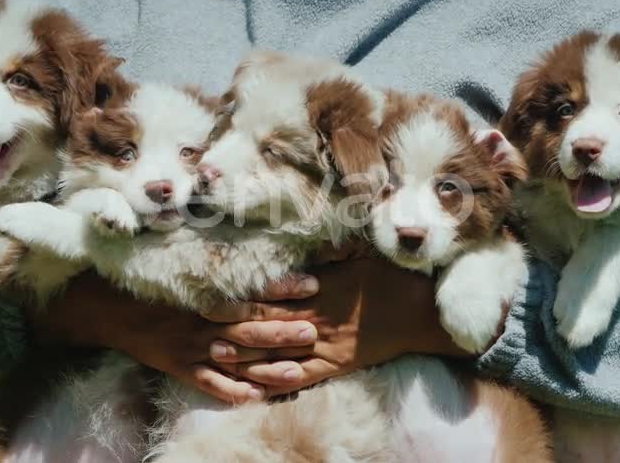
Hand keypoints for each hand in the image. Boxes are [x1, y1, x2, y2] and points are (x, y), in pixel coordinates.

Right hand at [26, 271, 319, 403]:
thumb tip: (253, 244)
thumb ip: (217, 259)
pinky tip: (255, 397)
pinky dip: (231, 391)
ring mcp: (191, 345)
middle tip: (314, 331)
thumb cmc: (150, 277)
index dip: (281, 287)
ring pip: (235, 358)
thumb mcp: (182, 260)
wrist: (107, 304)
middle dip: (282, 330)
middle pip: (249, 326)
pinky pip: (208, 383)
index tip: (311, 284)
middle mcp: (201, 319)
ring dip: (266, 365)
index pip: (250, 288)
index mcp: (205, 290)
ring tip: (297, 370)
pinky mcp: (179, 365)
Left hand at [204, 257, 474, 397]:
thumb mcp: (358, 251)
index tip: (212, 295)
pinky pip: (301, 377)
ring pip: (277, 353)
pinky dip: (276, 382)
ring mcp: (324, 346)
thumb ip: (328, 249)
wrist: (419, 312)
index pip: (270, 294)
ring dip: (245, 355)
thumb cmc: (390, 275)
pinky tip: (254, 385)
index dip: (239, 297)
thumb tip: (306, 234)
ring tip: (215, 355)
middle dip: (231, 325)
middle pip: (266, 324)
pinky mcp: (335, 366)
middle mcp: (316, 318)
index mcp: (319, 288)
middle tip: (200, 326)